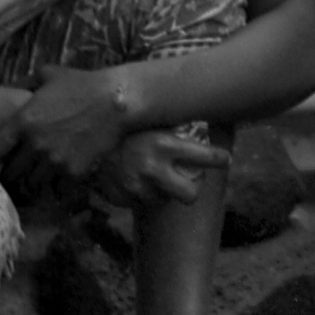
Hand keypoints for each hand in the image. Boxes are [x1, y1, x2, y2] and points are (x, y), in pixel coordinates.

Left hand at [0, 66, 127, 189]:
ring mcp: (55, 161)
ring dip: (33, 180)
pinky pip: (57, 188)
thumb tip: (7, 88)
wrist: (117, 100)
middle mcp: (35, 145)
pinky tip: (61, 176)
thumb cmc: (81, 83)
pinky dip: (57, 185)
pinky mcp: (73, 173)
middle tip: (18, 169)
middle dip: (12, 171)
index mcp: (23, 122)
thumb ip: (23, 81)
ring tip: (38, 175)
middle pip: (9, 173)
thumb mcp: (48, 74)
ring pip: (31, 184)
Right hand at [97, 127, 228, 204]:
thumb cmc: (128, 128)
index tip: (225, 160)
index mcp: (165, 145)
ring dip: (163, 190)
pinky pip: (144, 202)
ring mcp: (138, 188)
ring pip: (166, 199)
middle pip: (191, 195)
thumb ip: (177, 125)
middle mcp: (154, 169)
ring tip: (151, 173)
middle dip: (192, 189)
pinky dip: (143, 193)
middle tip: (188, 180)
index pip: (204, 156)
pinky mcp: (125, 199)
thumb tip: (211, 112)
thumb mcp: (154, 122)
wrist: (88, 142)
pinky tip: (135, 178)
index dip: (219, 159)